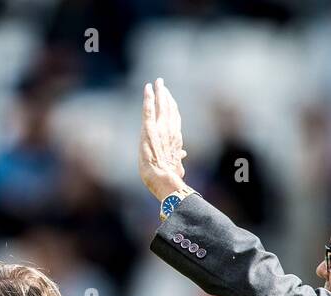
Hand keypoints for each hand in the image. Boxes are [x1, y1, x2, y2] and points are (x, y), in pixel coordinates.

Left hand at [139, 77, 188, 200]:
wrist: (164, 178)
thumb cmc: (169, 177)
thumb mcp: (175, 166)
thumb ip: (178, 158)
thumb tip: (182, 155)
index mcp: (175, 138)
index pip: (174, 119)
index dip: (172, 107)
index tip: (169, 98)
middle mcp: (170, 130)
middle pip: (169, 108)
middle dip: (166, 95)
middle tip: (162, 83)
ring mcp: (160, 128)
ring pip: (161, 106)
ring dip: (159, 92)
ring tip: (157, 82)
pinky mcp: (149, 129)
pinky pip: (149, 110)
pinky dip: (148, 98)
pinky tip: (147, 89)